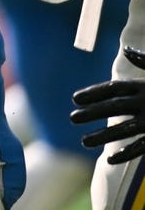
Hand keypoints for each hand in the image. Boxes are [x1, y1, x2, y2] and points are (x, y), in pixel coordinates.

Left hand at [71, 46, 144, 164]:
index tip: (75, 98)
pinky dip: (126, 153)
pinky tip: (110, 159)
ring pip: (124, 130)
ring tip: (84, 141)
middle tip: (71, 118)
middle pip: (114, 107)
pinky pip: (142, 146)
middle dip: (91, 113)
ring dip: (103, 136)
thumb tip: (127, 50)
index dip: (93, 93)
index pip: (114, 88)